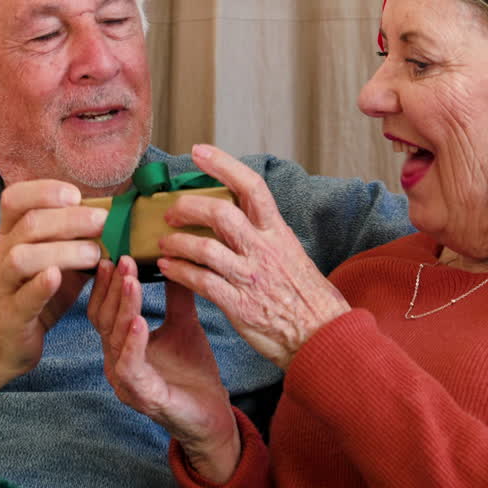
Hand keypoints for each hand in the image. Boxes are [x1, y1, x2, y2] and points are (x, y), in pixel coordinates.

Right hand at [0, 180, 104, 375]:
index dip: (44, 191)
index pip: (15, 199)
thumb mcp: (55, 262)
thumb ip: (77, 243)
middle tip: (103, 222)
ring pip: (22, 257)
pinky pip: (23, 296)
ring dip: (62, 250)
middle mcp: (3, 255)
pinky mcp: (11, 315)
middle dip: (69, 219)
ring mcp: (4, 285)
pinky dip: (41, 285)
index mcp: (11, 236)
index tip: (76, 196)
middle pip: (29, 225)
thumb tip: (115, 223)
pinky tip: (58, 276)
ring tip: (94, 254)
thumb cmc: (32, 295)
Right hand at [88, 255, 239, 482]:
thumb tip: (176, 258)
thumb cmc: (194, 374)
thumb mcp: (184, 325)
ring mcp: (125, 381)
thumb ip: (176, 296)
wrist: (214, 416)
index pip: (105, 309)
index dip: (109, 283)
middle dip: (112, 288)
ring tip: (131, 281)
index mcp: (122, 345)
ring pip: (114, 339)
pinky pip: (130, 367)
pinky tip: (140, 321)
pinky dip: (133, 342)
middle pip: (104, 319)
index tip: (117, 255)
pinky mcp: (142, 396)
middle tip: (122, 259)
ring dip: (122, 308)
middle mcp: (116, 362)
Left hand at [156, 144, 349, 369]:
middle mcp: (263, 249)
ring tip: (164, 243)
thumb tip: (238, 217)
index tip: (198, 151)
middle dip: (188, 208)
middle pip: (220, 214)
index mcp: (277, 233)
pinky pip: (200, 282)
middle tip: (170, 211)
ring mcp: (250, 277)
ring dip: (177, 243)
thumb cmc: (307, 297)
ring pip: (204, 248)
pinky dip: (178, 272)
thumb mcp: (291, 255)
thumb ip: (264, 236)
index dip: (223, 164)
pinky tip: (167, 269)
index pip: (251, 187)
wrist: (323, 335)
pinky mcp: (238, 304)